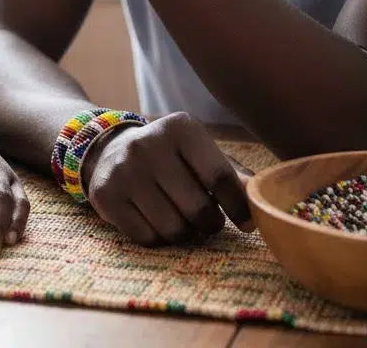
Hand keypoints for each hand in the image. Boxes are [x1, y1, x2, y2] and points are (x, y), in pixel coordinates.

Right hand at [81, 112, 254, 244]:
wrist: (110, 150)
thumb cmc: (170, 157)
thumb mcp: (198, 153)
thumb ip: (231, 173)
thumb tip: (260, 196)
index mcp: (180, 128)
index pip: (221, 177)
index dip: (239, 207)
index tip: (246, 223)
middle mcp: (148, 144)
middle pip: (199, 209)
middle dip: (209, 223)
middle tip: (206, 220)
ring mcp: (124, 169)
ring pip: (174, 229)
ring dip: (184, 233)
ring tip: (180, 218)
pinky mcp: (106, 194)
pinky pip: (147, 238)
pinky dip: (157, 238)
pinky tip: (154, 219)